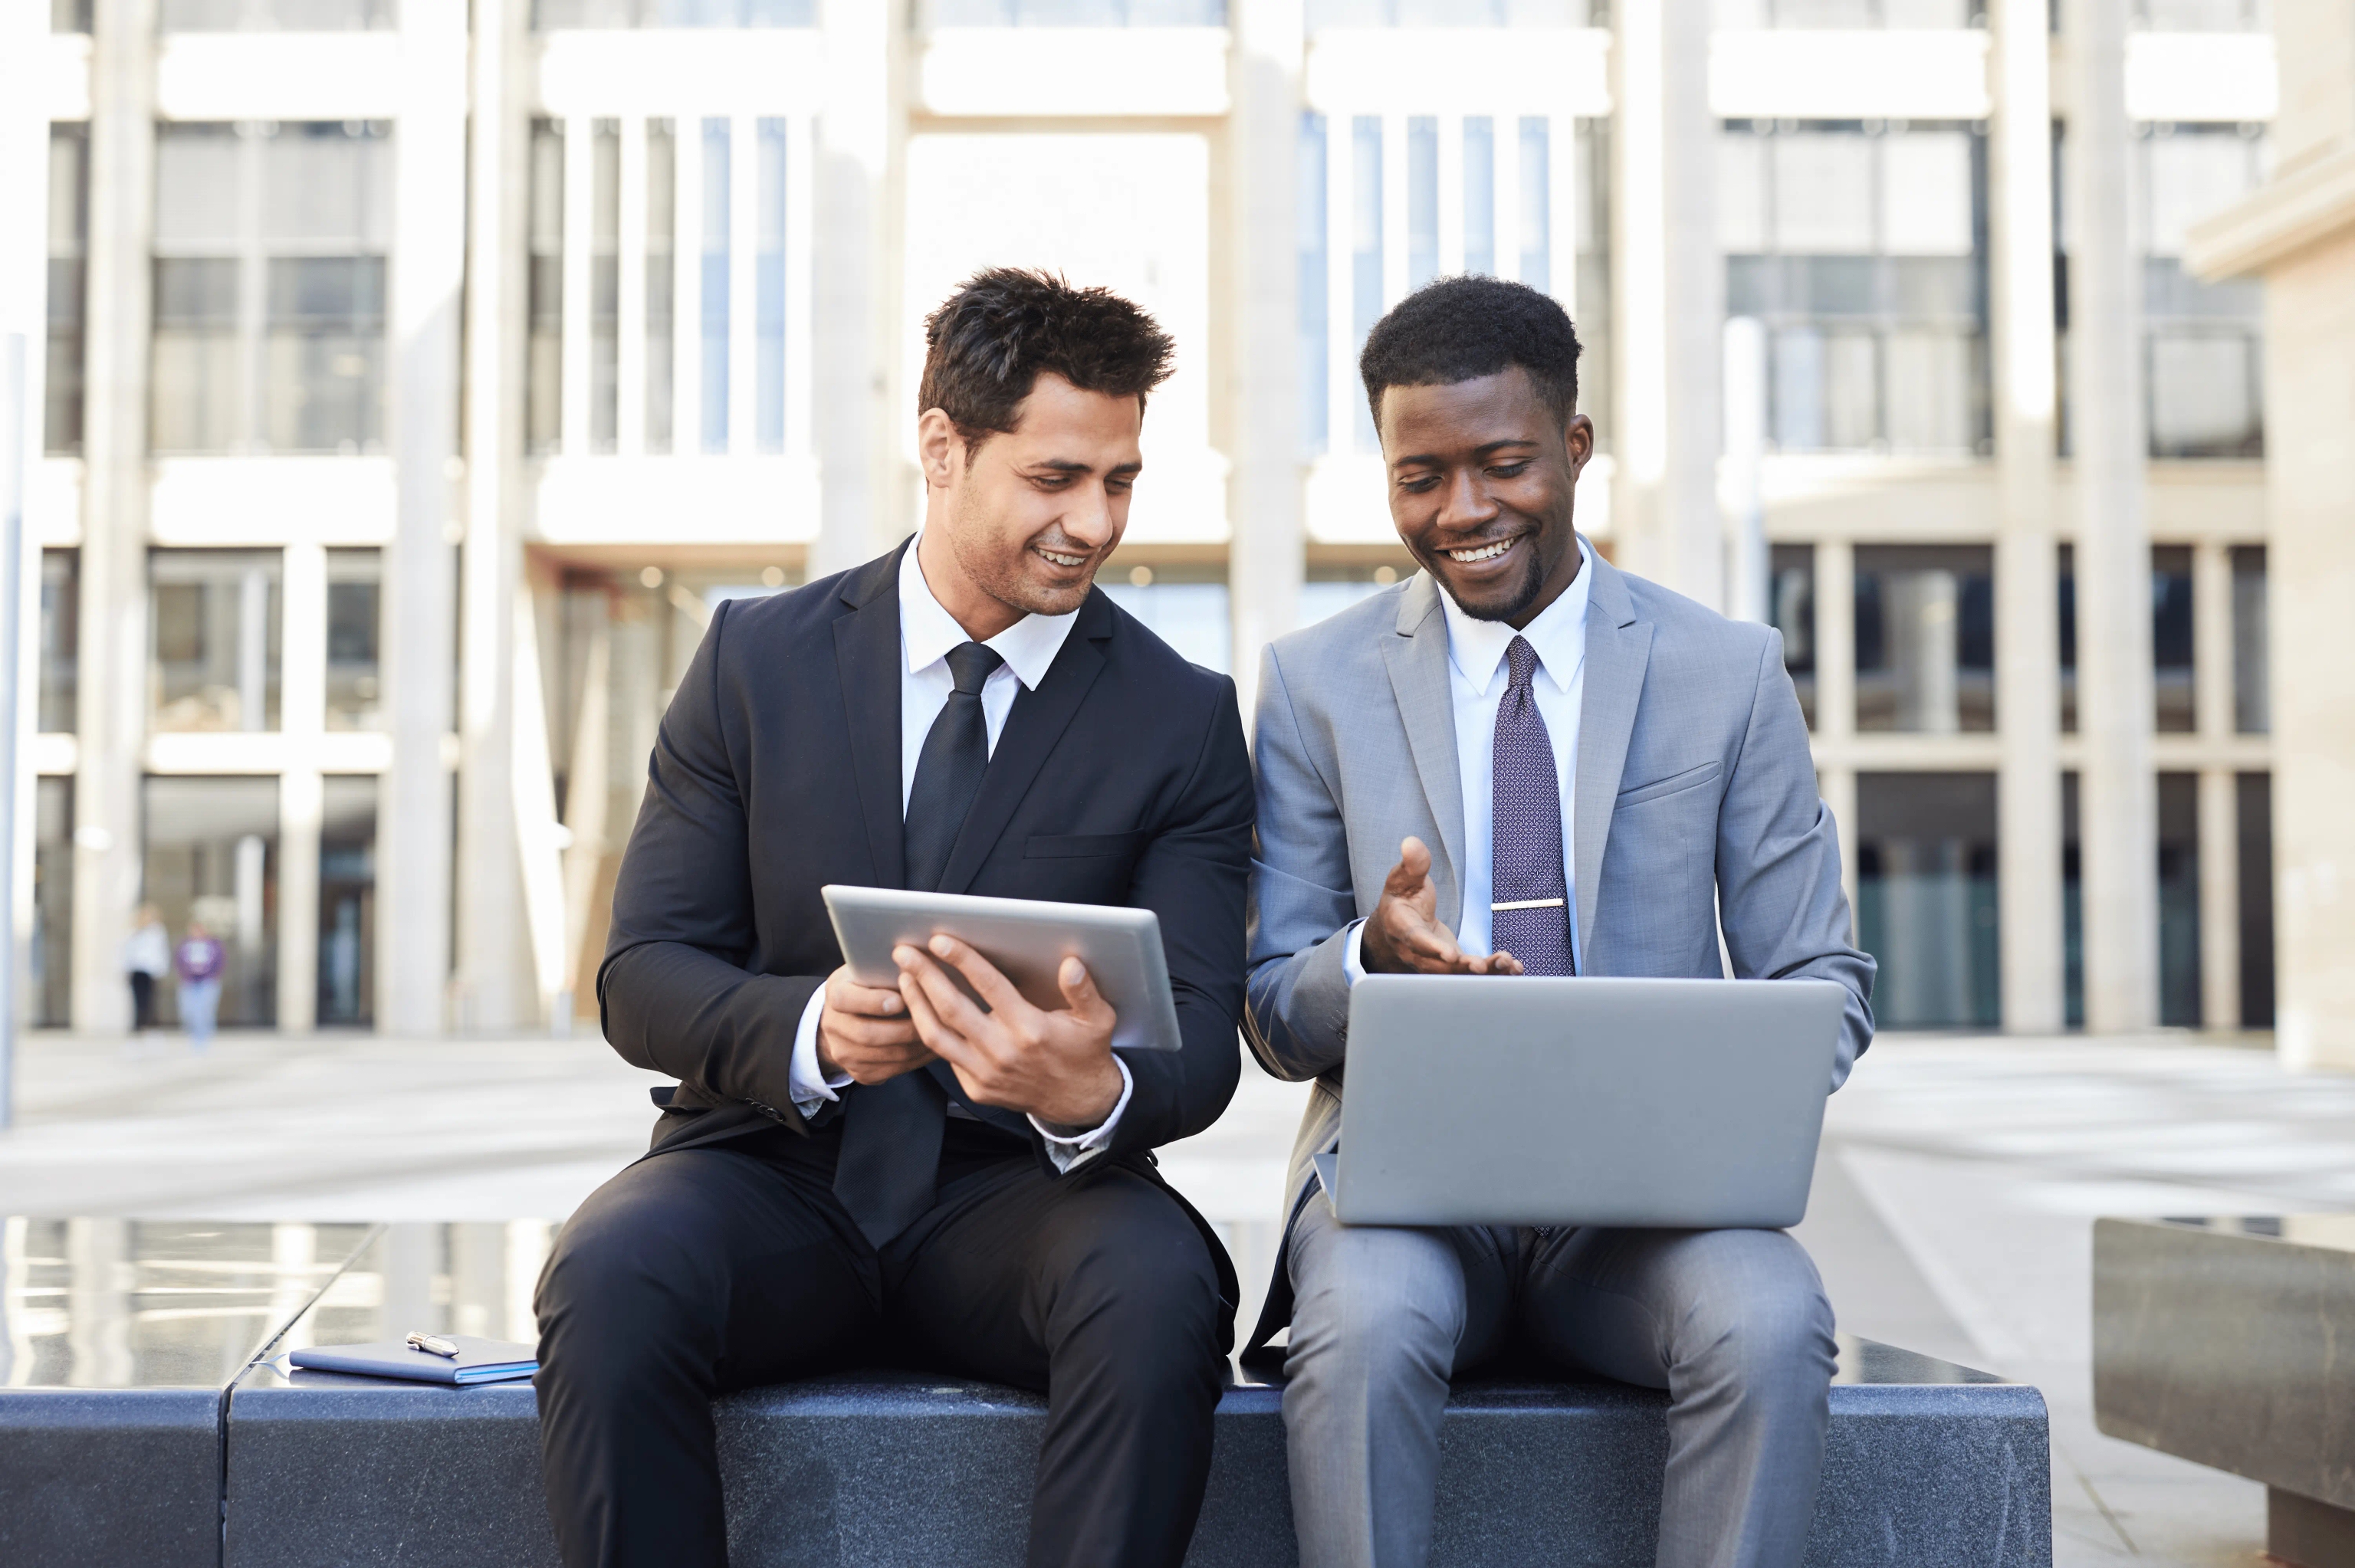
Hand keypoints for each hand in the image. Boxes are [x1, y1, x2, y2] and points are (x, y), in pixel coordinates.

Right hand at [814, 964, 933, 1084]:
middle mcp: (833, 1026)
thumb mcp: (870, 970)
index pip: (844, 999)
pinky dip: (917, 1060)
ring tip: (942, 1034)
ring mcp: (844, 1053)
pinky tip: (934, 1047)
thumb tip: (920, 964)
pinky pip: (893, 1070)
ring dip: (917, 1046)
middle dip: (905, 1029)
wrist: (847, 1019)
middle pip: (868, 1034)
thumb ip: (887, 970)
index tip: (901, 1000)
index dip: (873, 1002)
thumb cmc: (869, 986)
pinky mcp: (860, 1073)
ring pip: (886, 1056)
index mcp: (835, 993)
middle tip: (934, 1021)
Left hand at [893, 936, 1124, 1129]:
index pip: (989, 986)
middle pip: (951, 1008)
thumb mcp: (1097, 1020)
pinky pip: (946, 1057)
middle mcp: (1003, 1052)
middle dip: (924, 976)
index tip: (939, 941)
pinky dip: (929, 1031)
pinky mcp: (976, 1089)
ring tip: (904, 978)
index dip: (962, 960)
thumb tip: (1070, 965)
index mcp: (1031, 1029)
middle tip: (904, 952)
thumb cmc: (1086, 1052)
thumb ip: (1084, 991)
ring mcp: (985, 1074)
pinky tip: (922, 1009)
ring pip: (936, 1036)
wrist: (1079, 1103)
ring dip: (916, 1004)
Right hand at [1359, 836, 1524, 976]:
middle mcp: (1417, 953)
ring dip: (1484, 972)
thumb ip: (1411, 865)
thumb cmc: (1402, 899)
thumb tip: (1411, 843)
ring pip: (1458, 974)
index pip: (1416, 941)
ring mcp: (1436, 963)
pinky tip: (1515, 968)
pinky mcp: (1453, 966)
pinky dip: (1494, 973)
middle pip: (1439, 966)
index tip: (1451, 955)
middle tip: (1482, 967)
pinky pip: (1472, 974)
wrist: (1397, 926)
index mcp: (1403, 929)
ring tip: (1508, 964)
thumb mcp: (1402, 878)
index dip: (1432, 949)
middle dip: (1462, 968)